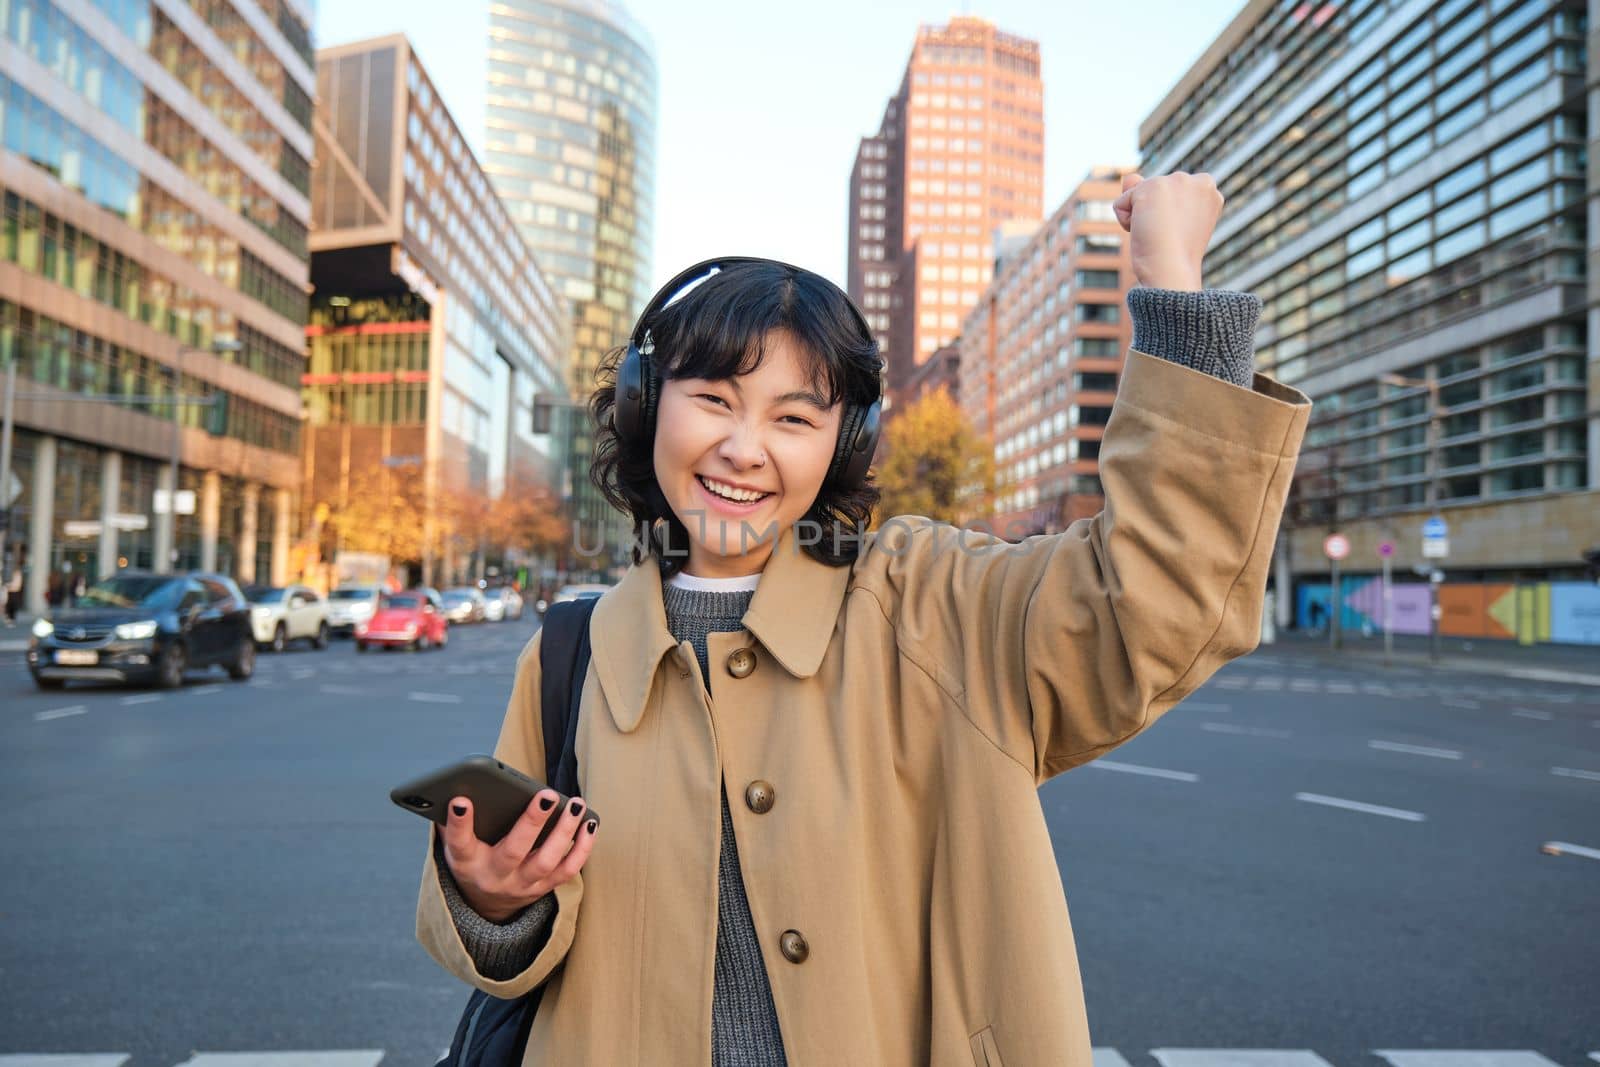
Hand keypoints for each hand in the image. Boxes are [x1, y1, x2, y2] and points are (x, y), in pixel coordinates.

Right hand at [441, 789, 596, 922]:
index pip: (460, 843)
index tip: (461, 800)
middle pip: (513, 851)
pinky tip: (589, 824)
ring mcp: (522, 884)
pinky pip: (568, 870)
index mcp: (467, 862)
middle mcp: (495, 876)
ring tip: (576, 805)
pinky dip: (582, 848)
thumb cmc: (473, 859)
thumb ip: (456, 820)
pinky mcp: (543, 888)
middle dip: (531, 822)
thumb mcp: (457, 843)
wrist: (485, 903)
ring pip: (546, 862)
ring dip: (564, 832)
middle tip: (546, 795)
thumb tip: (459, 785)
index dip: (459, 823)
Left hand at [1111, 171, 1224, 291]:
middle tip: (1169, 236)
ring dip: (1140, 217)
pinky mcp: (1152, 186)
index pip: (1173, 194)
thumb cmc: (1176, 254)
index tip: (1181, 233)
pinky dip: (1124, 221)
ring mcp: (1176, 181)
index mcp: (1209, 190)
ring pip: (1139, 196)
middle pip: (1155, 192)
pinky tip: (1144, 231)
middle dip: (1155, 214)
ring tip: (1158, 234)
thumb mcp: (1170, 221)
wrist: (1173, 270)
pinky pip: (1121, 203)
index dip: (1170, 217)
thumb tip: (1129, 177)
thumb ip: (1152, 193)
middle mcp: (1197, 180)